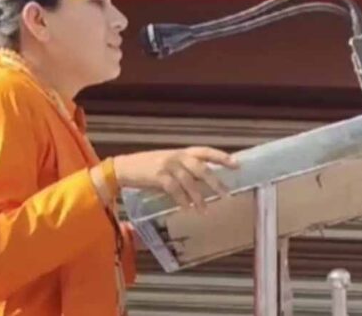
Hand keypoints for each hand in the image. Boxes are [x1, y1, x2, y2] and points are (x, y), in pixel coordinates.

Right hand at [112, 147, 238, 211]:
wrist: (123, 168)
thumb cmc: (146, 167)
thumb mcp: (167, 162)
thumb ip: (183, 168)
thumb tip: (202, 181)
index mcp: (180, 152)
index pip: (205, 151)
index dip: (222, 157)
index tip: (237, 164)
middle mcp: (176, 156)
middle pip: (201, 168)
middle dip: (215, 182)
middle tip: (226, 194)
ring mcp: (167, 165)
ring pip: (190, 182)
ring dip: (199, 198)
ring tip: (205, 210)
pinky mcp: (158, 176)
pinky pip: (175, 190)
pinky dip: (183, 201)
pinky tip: (188, 210)